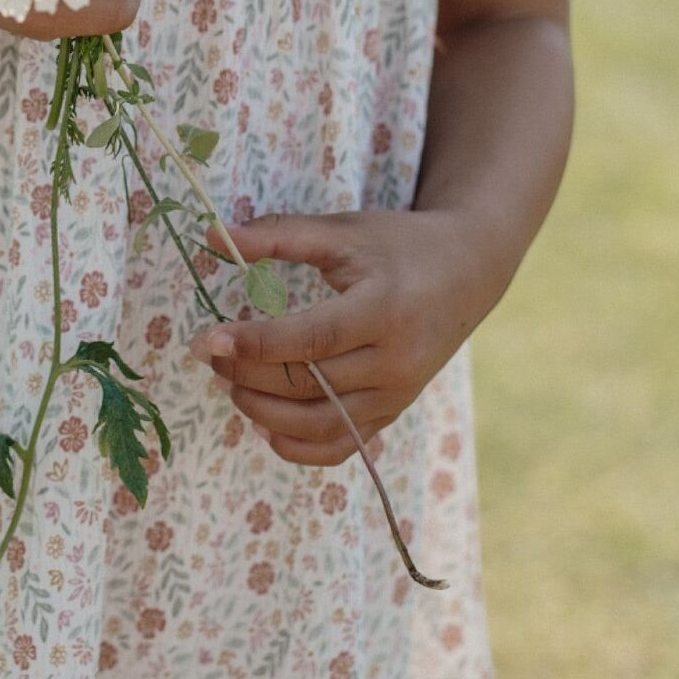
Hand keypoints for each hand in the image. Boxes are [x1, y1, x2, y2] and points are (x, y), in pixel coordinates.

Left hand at [191, 208, 499, 464]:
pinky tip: (264, 425)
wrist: (468, 272)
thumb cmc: (399, 245)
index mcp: (384, 310)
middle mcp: (395, 361)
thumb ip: (278, 234)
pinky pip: (343, 447)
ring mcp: (397, 394)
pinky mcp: (394, 412)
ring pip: (321, 425)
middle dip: (249, 376)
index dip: (256, 344)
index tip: (209, 340)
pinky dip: (299, 447)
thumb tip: (210, 237)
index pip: (312, 339)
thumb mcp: (343, 230)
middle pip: (310, 385)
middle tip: (211, 356)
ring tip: (231, 386)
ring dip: (265, 414)